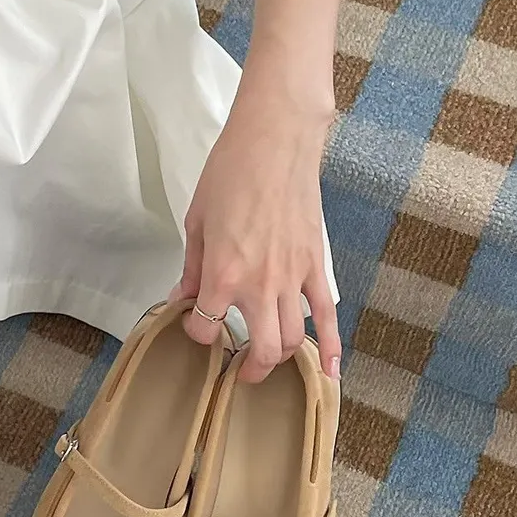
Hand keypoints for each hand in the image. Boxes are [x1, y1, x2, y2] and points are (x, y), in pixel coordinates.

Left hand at [173, 81, 341, 383]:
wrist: (275, 143)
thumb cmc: (231, 172)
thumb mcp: (197, 221)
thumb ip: (193, 266)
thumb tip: (184, 296)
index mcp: (224, 274)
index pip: (206, 326)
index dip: (197, 331)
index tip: (195, 324)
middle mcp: (260, 285)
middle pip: (262, 349)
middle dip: (249, 368)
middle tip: (239, 369)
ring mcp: (293, 278)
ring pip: (295, 339)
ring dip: (282, 358)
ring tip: (269, 361)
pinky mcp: (316, 266)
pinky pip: (329, 315)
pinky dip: (333, 348)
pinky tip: (332, 373)